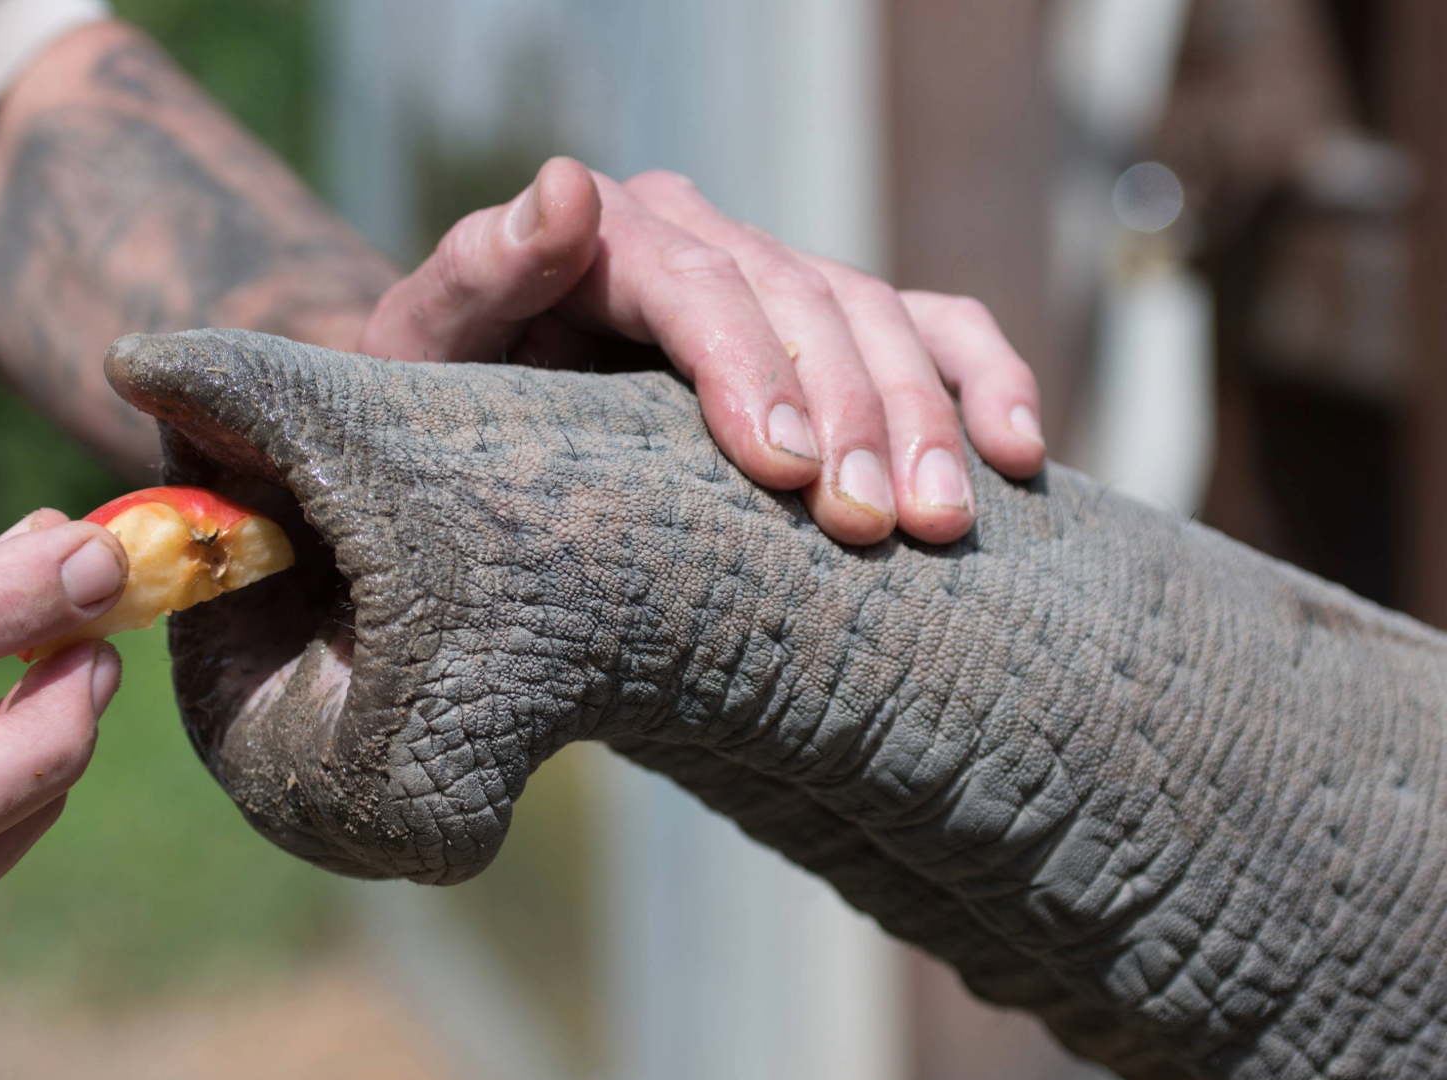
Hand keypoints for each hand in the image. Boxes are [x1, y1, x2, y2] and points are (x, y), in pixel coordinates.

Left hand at [359, 158, 1046, 545]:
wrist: (479, 426)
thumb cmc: (446, 402)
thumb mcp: (425, 349)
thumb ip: (477, 272)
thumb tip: (563, 187)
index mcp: (608, 233)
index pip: (699, 285)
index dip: (749, 369)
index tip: (785, 470)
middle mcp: (704, 238)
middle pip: (804, 302)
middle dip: (851, 413)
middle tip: (873, 526)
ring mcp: (776, 277)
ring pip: (879, 317)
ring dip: (925, 418)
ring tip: (943, 519)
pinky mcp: (829, 327)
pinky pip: (933, 327)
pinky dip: (984, 379)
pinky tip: (1021, 453)